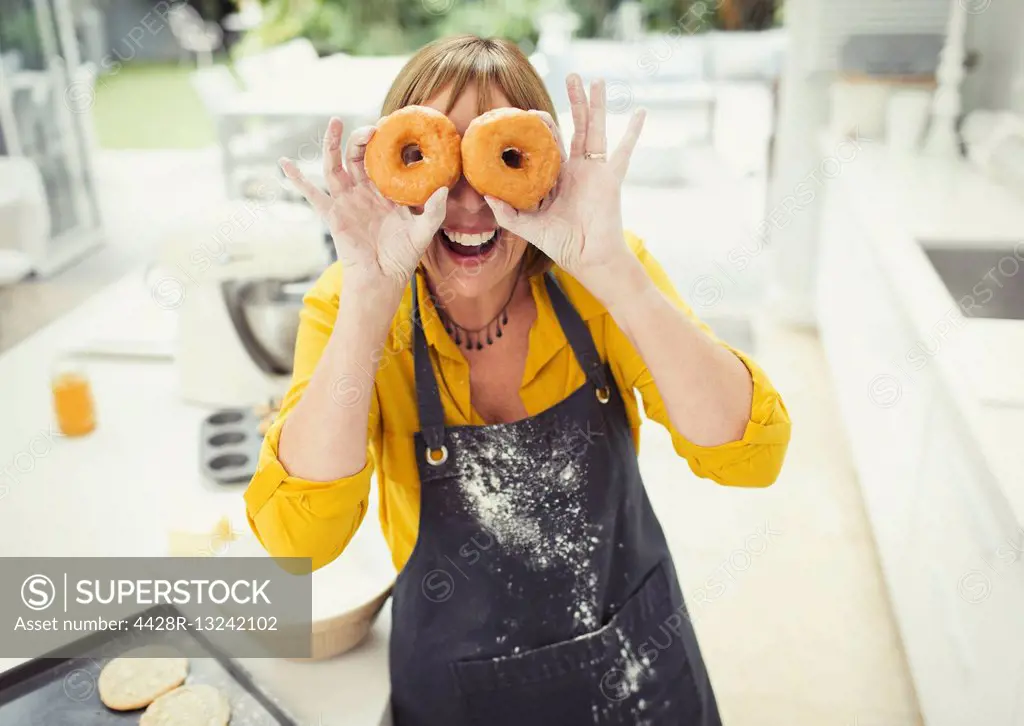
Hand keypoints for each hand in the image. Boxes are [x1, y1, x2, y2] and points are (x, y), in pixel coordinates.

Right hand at [279, 117, 446, 296]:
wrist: (383, 279)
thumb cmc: (403, 257)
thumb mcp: (423, 232)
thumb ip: (433, 212)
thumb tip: (443, 190)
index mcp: (384, 191)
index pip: (381, 160)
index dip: (383, 144)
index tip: (391, 129)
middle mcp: (362, 192)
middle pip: (356, 157)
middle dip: (360, 139)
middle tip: (371, 129)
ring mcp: (345, 201)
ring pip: (335, 166)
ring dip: (331, 143)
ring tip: (334, 122)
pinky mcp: (332, 215)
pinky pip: (311, 194)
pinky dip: (297, 179)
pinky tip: (285, 163)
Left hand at [483, 75, 646, 305]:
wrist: (589, 259)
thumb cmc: (562, 244)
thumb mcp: (529, 227)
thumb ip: (507, 213)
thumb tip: (485, 195)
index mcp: (557, 177)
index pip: (548, 143)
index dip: (540, 127)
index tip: (529, 112)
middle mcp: (576, 169)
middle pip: (575, 126)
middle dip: (573, 101)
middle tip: (570, 75)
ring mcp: (595, 171)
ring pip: (595, 129)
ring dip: (596, 104)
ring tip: (596, 80)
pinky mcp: (610, 178)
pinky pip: (624, 151)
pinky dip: (633, 132)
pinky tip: (641, 111)